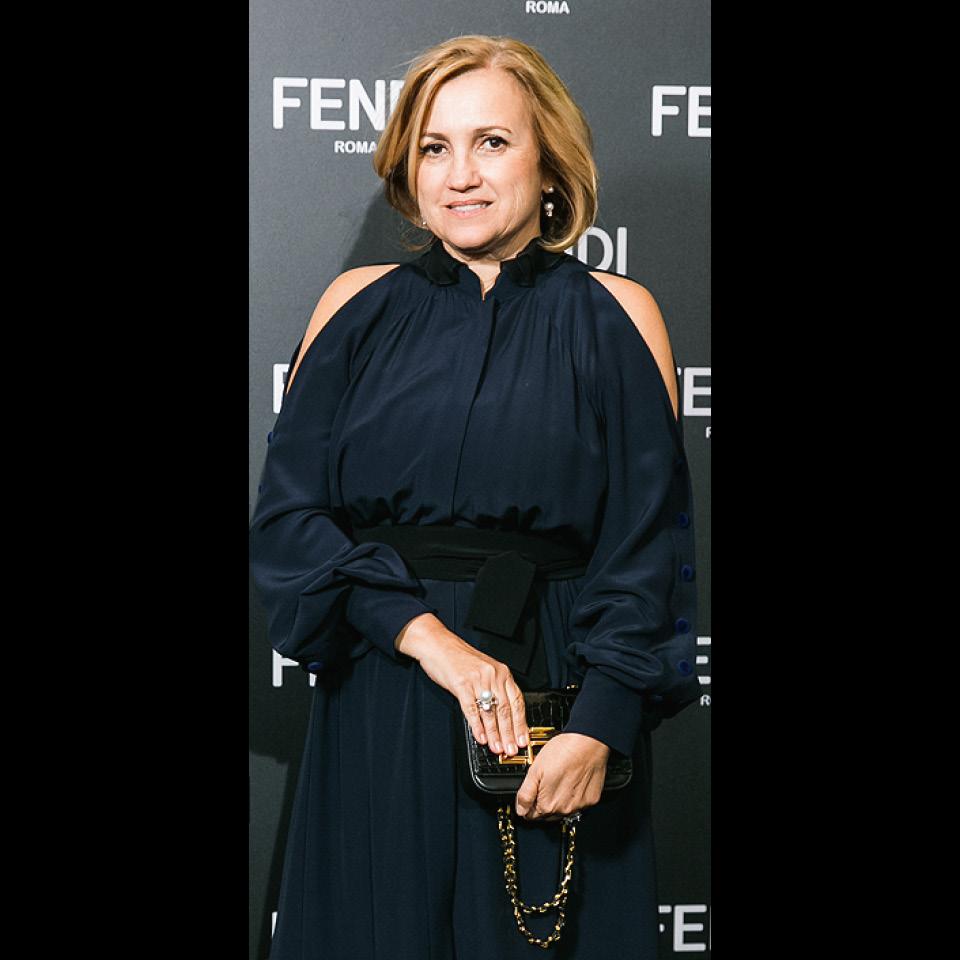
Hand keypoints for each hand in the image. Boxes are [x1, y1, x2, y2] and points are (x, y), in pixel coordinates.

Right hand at [396, 613, 529, 756]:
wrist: (438, 644)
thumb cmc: (460, 659)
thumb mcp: (484, 671)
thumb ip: (494, 689)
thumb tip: (503, 718)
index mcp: (502, 672)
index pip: (517, 701)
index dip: (521, 723)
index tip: (522, 739)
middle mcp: (493, 675)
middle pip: (505, 709)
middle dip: (509, 733)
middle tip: (512, 749)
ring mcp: (478, 679)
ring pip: (490, 711)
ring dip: (495, 734)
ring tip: (498, 748)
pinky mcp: (462, 684)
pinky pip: (472, 709)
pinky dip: (477, 726)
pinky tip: (481, 737)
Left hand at [514, 733, 609, 820]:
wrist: (588, 743)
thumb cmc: (563, 751)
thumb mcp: (535, 769)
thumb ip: (525, 793)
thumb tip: (520, 809)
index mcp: (548, 805)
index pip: (531, 816)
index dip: (528, 804)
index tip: (531, 793)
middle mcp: (564, 810)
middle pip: (547, 815)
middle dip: (542, 802)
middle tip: (545, 782)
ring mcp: (579, 806)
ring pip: (562, 810)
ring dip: (558, 800)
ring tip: (559, 779)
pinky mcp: (591, 800)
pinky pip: (578, 804)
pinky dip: (573, 796)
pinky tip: (571, 781)